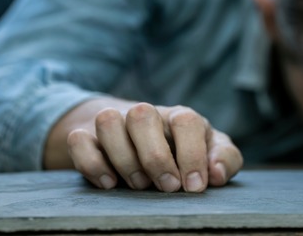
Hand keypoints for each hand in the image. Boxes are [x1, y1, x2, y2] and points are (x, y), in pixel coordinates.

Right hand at [47, 99, 242, 191]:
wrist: (135, 139)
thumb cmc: (181, 152)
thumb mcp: (209, 152)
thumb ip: (224, 159)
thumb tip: (216, 174)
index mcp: (178, 118)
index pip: (186, 121)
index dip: (192, 155)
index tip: (194, 186)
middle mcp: (144, 115)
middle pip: (141, 114)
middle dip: (155, 157)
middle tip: (167, 188)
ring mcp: (113, 123)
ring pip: (107, 122)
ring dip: (124, 158)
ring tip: (139, 186)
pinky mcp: (86, 137)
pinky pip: (78, 141)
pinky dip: (92, 164)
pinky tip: (109, 185)